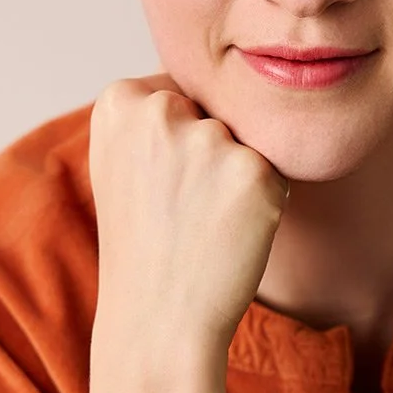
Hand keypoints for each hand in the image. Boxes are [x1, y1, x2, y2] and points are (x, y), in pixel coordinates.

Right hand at [88, 71, 289, 377]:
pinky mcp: (254, 173)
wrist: (156, 319)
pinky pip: (273, 172)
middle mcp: (161, 110)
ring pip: (244, 144)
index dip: (176, 147)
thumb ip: (152, 114)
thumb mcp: (121, 161)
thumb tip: (208, 73)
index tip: (154, 187)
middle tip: (179, 210)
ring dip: (236, 180)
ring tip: (201, 223)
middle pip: (214, 115)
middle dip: (208, 157)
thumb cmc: (144, 243)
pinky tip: (227, 234)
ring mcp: (209, 140)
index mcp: (120, 100)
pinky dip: (261, 203)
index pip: (179, 95)